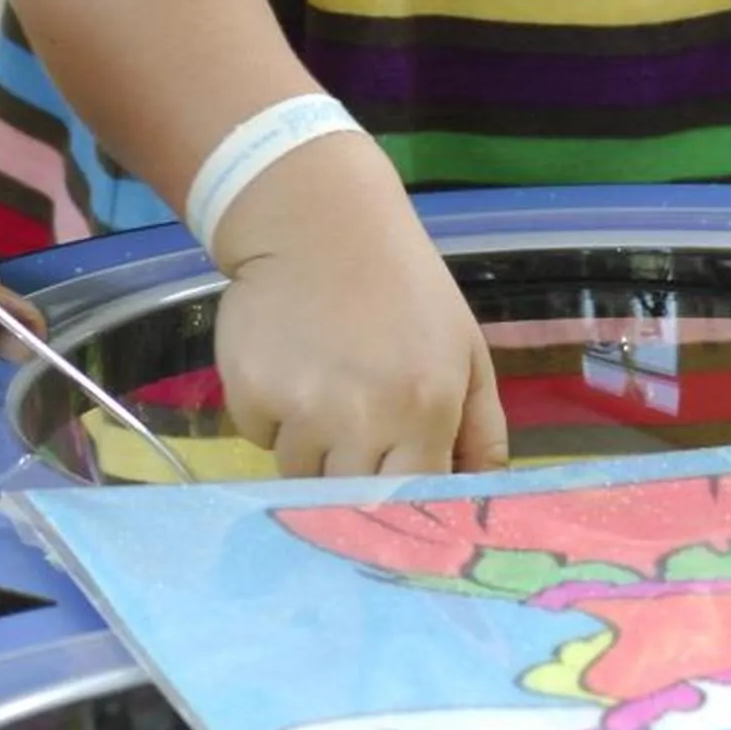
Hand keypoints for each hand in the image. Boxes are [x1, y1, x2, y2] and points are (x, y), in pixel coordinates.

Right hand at [212, 132, 506, 475]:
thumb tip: (479, 509)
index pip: (415, 506)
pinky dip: (272, 418)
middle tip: (358, 435)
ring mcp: (300, 409)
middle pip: (353, 504)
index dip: (406, 510)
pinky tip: (288, 366)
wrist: (316, 219)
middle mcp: (362, 419)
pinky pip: (261, 440)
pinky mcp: (248, 395)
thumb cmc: (403, 287)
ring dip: (312, 450)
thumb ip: (482, 434)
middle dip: (357, 482)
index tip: (400, 500)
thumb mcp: (464, 349)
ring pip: (301, 477)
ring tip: (323, 387)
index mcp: (426, 410)